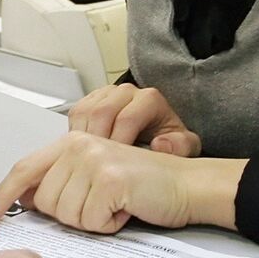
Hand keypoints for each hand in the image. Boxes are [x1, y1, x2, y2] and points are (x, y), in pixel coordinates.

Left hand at [0, 131, 242, 233]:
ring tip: (115, 205)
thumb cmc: (143, 186)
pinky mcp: (110, 179)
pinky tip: (125, 209)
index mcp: (71, 142)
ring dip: (92, 221)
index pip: (24, 169)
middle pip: (44, 202)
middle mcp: (79, 145)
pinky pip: (90, 221)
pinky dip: (109, 225)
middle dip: (70, 215)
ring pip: (66, 215)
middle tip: (101, 204)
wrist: (186, 185)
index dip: (3, 195)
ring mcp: (94, 160)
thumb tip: (24, 198)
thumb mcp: (95, 177)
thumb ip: (61, 181)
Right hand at [67, 82, 201, 155]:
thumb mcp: (183, 146)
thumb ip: (180, 146)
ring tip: (88, 160)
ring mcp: (106, 94)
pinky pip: (76, 113)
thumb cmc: (167, 141)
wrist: (158, 135)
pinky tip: (82, 151)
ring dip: (83, 138)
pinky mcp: (90, 100)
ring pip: (85, 111)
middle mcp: (127, 92)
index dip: (119, 143)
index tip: (117, 164)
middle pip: (102, 112)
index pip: (127, 118)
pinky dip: (75, 133)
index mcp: (149, 99)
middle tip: (97, 165)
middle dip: (98, 142)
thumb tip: (160, 144)